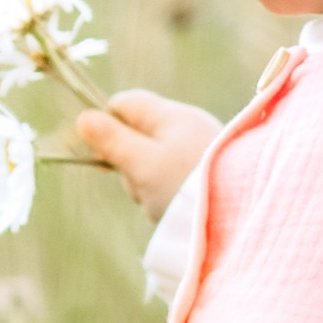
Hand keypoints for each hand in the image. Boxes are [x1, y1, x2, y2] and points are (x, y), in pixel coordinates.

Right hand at [72, 91, 223, 222]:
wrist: (239, 218)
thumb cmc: (184, 188)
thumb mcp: (142, 164)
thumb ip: (113, 140)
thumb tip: (83, 117)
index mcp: (171, 115)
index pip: (125, 104)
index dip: (106, 125)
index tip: (102, 153)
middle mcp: (188, 124)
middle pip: (138, 133)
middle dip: (129, 161)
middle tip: (140, 183)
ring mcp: (200, 147)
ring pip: (153, 159)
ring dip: (147, 181)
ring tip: (161, 200)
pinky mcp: (207, 171)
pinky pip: (172, 176)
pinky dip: (166, 191)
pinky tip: (175, 206)